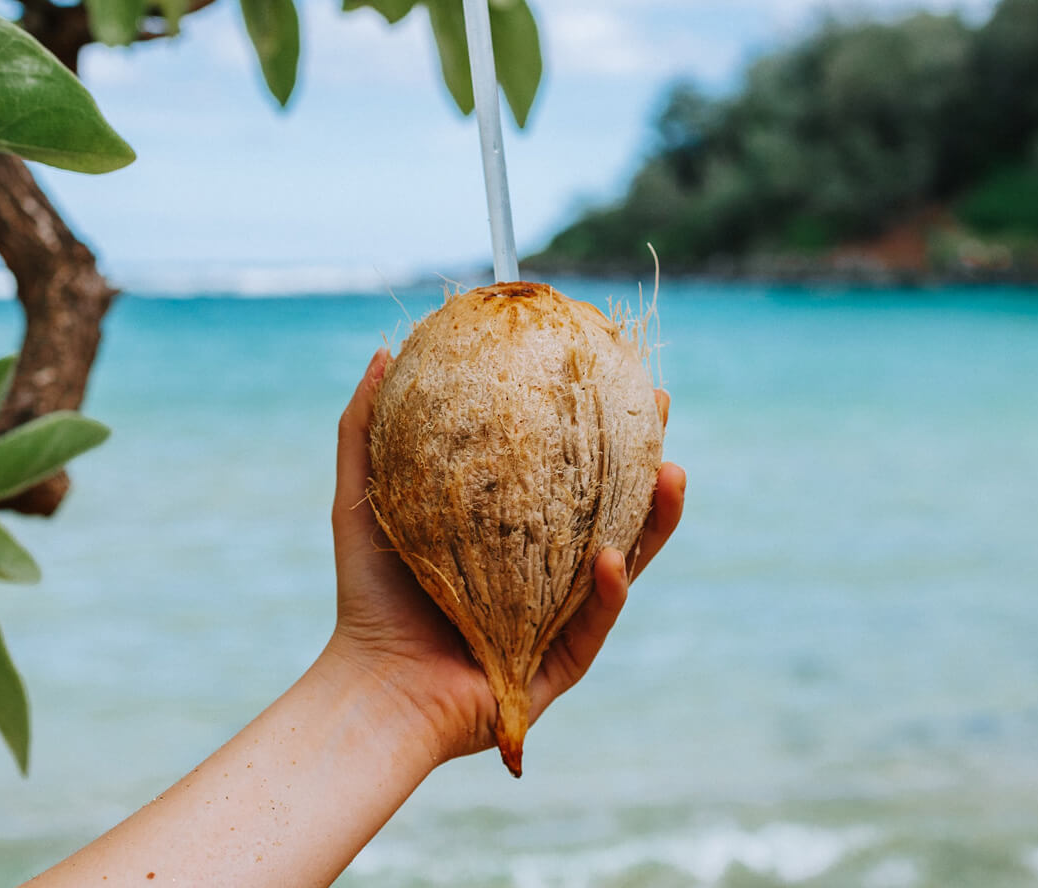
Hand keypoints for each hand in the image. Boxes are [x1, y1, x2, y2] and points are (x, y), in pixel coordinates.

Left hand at [321, 347, 686, 764]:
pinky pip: (598, 619)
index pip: (569, 471)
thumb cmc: (370, 596)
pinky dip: (609, 588)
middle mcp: (549, 571)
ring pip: (628, 560)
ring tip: (673, 473)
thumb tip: (384, 351)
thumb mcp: (363, 500)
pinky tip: (610, 556)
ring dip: (657, 519)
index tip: (616, 373)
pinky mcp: (565, 662)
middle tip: (659, 410)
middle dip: (648, 458)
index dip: (598, 425)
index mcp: (516, 533)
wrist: (374, 686)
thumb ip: (366, 431)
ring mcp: (564, 616)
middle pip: (615, 506)